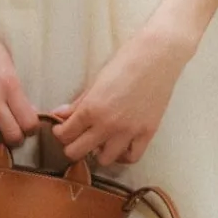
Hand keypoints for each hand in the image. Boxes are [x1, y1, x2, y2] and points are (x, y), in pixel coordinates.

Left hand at [49, 24, 193, 167]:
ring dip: (97, 153)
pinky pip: (131, 157)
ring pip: (103, 160)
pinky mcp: (147, 133)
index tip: (62, 129)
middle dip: (71, 146)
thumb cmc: (125, 61)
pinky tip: (119, 145)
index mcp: (91, 109)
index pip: (65, 134)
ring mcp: (128, 132)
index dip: (59, 133)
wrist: (158, 56)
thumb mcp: (96, 81)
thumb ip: (78, 102)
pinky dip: (123, 155)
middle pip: (77, 152)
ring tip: (99, 141)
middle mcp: (107, 125)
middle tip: (75, 138)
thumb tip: (60, 114)